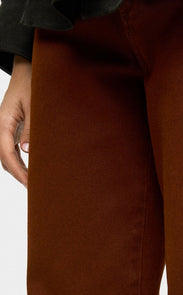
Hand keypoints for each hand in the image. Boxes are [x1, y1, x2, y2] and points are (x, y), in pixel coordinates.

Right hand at [0, 54, 31, 187]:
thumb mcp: (35, 106)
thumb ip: (31, 129)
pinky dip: (19, 163)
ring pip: (6, 156)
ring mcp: (4, 129)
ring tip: (34, 185)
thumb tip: (27, 151)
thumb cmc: (32, 85)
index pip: (6, 153)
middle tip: (35, 190)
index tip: (29, 184)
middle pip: (4, 159)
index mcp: (3, 122)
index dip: (18, 171)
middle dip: (18, 175)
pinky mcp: (10, 130)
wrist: (27, 71)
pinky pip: (11, 150)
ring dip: (18, 171)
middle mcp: (1, 127)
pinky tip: (31, 172)